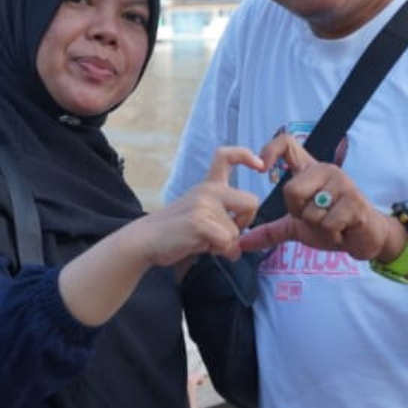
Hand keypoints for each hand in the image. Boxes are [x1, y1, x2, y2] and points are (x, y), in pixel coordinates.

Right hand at [137, 147, 262, 266]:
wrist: (146, 239)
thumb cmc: (175, 232)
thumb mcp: (201, 216)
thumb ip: (222, 222)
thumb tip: (238, 248)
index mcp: (209, 185)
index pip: (227, 156)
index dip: (246, 156)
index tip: (260, 166)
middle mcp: (208, 190)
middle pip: (252, 202)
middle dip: (244, 223)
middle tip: (225, 234)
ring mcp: (203, 204)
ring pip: (236, 231)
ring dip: (224, 244)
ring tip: (202, 241)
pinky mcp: (199, 221)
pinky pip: (226, 241)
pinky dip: (218, 251)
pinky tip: (199, 246)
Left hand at [238, 131, 394, 260]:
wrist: (366, 237)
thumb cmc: (334, 225)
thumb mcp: (297, 228)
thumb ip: (270, 231)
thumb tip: (242, 243)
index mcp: (311, 171)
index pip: (287, 143)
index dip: (270, 150)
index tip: (261, 168)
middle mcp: (326, 170)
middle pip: (291, 190)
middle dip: (299, 213)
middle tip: (316, 218)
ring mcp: (342, 184)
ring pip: (310, 211)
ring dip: (319, 228)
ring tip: (333, 224)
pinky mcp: (355, 202)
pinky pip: (327, 223)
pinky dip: (332, 234)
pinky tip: (343, 230)